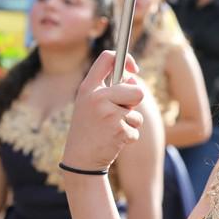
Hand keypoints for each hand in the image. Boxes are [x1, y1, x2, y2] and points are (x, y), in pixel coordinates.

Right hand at [61, 50, 147, 172]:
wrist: (81, 160)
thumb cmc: (89, 129)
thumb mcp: (90, 105)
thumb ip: (109, 90)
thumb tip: (133, 78)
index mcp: (88, 88)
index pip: (107, 58)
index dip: (126, 59)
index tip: (134, 69)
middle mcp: (97, 97)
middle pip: (137, 90)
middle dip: (134, 103)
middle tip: (119, 113)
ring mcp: (108, 113)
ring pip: (137, 113)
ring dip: (130, 122)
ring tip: (112, 129)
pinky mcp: (119, 130)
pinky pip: (135, 129)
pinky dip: (129, 136)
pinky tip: (113, 141)